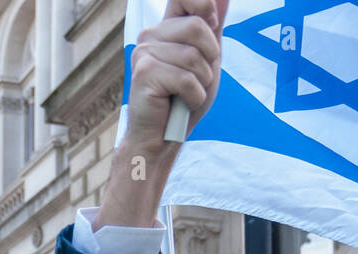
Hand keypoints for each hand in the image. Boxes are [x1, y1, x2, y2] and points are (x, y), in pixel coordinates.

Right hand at [124, 0, 226, 147]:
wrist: (162, 136)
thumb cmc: (183, 99)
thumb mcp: (207, 59)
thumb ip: (213, 27)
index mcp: (166, 28)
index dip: (204, 5)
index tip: (211, 26)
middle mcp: (151, 35)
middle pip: (196, 26)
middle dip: (209, 57)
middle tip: (196, 78)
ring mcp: (144, 52)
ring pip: (193, 56)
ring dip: (201, 82)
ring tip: (187, 94)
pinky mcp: (144, 73)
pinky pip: (185, 78)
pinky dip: (194, 96)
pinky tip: (182, 104)